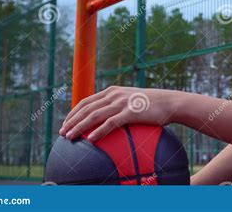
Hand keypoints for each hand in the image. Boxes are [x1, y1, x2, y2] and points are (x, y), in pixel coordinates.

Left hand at [59, 86, 178, 141]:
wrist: (169, 102)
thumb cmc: (151, 105)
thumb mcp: (131, 101)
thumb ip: (118, 107)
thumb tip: (107, 122)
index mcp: (112, 91)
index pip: (86, 101)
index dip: (73, 112)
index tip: (65, 123)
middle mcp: (114, 95)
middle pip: (86, 108)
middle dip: (71, 121)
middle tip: (62, 133)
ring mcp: (122, 103)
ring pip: (94, 115)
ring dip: (79, 126)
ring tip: (70, 136)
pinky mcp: (130, 112)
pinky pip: (111, 123)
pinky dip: (99, 131)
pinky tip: (90, 139)